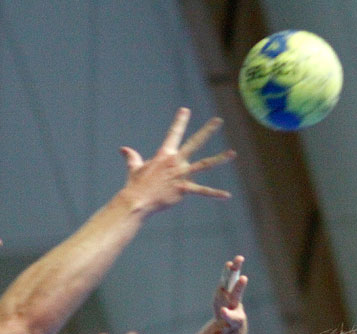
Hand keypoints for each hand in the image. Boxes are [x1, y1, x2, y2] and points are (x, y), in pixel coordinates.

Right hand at [119, 107, 235, 213]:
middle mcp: (175, 162)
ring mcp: (180, 175)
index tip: (186, 110)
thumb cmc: (136, 185)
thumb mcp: (134, 168)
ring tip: (232, 153)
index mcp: (164, 155)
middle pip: (194, 143)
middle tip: (218, 120)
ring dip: (219, 159)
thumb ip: (132, 157)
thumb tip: (123, 149)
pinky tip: (227, 196)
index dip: (180, 121)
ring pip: (204, 165)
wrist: (137, 200)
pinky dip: (215, 194)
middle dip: (207, 131)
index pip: (174, 134)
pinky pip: (202, 191)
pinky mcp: (183, 189)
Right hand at [213, 253, 247, 332]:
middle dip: (239, 289)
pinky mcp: (224, 299)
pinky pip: (225, 286)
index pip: (233, 320)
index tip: (223, 312)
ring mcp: (230, 305)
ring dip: (234, 274)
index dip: (228, 316)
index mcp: (234, 327)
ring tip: (237, 260)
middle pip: (237, 299)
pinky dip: (226, 276)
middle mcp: (235, 313)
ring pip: (232, 287)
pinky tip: (230, 264)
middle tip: (244, 278)